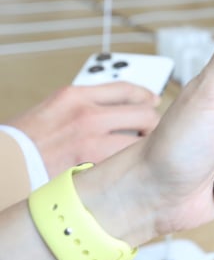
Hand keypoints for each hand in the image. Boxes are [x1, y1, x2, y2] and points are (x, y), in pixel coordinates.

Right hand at [8, 83, 160, 176]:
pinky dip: (125, 167)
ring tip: (141, 152)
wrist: (3, 163)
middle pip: (143, 113)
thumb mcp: (53, 108)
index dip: (145, 95)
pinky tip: (124, 170)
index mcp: (74, 95)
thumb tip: (116, 111)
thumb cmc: (23, 140)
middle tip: (150, 130)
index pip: (126, 89)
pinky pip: (120, 164)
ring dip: (143, 148)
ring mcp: (88, 140)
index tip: (152, 100)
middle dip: (151, 123)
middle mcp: (86, 114)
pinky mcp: (88, 166)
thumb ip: (84, 106)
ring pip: (138, 142)